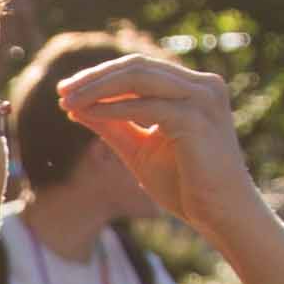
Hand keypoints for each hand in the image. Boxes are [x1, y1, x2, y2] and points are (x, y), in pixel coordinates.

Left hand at [51, 54, 269, 249]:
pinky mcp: (196, 120)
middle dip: (95, 78)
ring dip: (99, 88)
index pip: (140, 69)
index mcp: (193, 88)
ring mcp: (203, 99)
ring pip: (140, 79)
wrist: (221, 215)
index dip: (101, 76)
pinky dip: (113, 109)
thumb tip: (75, 106)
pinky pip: (146, 106)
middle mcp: (203, 86)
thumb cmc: (186, 185)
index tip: (66, 90)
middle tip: (62, 91)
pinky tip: (87, 115)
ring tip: (68, 102)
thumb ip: (112, 125)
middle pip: (138, 67)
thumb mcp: (139, 149)